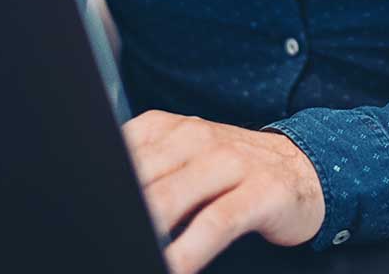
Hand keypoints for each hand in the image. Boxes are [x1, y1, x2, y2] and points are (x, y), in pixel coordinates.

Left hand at [122, 109, 325, 273]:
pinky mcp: (258, 192)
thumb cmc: (231, 169)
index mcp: (170, 128)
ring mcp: (229, 163)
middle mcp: (197, 138)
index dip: (103, 185)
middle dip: (122, 211)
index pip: (121, 152)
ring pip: (172, 198)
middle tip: (104, 241)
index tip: (85, 213)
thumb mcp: (184, 159)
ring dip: (146, 232)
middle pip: (142, 178)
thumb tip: (105, 200)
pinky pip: (215, 224)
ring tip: (130, 253)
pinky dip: (189, 251)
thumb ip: (146, 173)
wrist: (303, 166)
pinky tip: (175, 269)